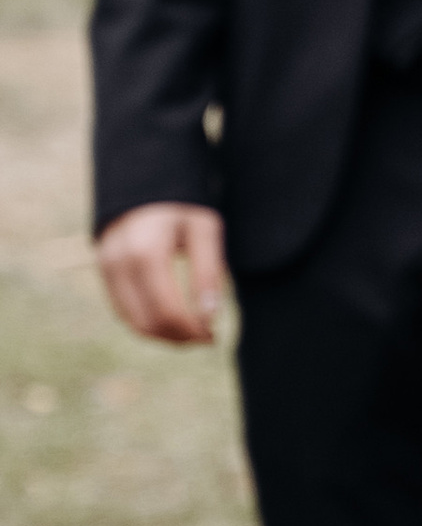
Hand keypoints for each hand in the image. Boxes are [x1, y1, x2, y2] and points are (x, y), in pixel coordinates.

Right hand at [97, 204, 228, 344]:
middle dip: (179, 337)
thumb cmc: (181, 208)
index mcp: (146, 252)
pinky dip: (148, 323)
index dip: (191, 330)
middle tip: (206, 338)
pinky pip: (123, 311)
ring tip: (192, 333)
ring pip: (132, 322)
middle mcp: (119, 264)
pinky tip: (172, 322)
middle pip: (148, 322)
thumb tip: (209, 318)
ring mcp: (106, 269)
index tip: (213, 336)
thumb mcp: (204, 230)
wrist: (144, 186)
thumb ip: (208, 272)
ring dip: (164, 336)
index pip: (167, 311)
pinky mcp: (104, 273)